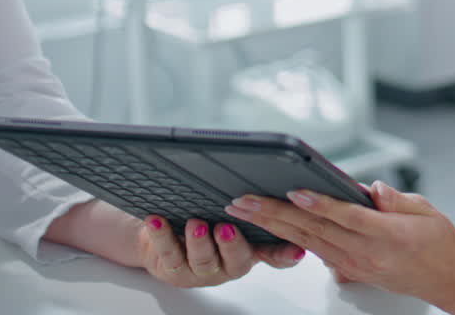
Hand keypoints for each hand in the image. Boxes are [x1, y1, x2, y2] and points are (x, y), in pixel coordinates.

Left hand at [137, 215, 306, 288]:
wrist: (165, 238)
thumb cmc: (206, 220)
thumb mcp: (235, 218)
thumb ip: (253, 209)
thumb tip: (272, 183)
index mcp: (249, 251)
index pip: (273, 254)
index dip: (285, 255)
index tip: (296, 250)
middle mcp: (227, 264)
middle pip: (236, 260)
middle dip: (232, 244)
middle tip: (226, 227)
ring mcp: (201, 270)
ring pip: (202, 260)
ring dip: (199, 242)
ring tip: (195, 224)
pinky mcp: (173, 269)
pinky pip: (168, 254)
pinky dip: (162, 235)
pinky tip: (158, 220)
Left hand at [224, 182, 454, 313]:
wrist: (450, 278)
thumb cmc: (440, 242)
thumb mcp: (427, 211)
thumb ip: (395, 199)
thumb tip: (370, 188)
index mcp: (387, 235)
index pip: (346, 217)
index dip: (319, 204)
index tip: (294, 192)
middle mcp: (366, 254)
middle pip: (314, 230)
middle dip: (274, 214)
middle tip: (243, 200)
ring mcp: (355, 265)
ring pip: (307, 241)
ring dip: (273, 226)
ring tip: (246, 211)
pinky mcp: (350, 270)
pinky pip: (316, 251)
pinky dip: (291, 238)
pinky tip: (271, 229)